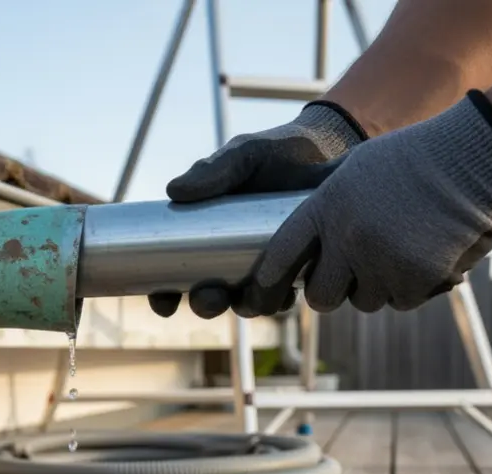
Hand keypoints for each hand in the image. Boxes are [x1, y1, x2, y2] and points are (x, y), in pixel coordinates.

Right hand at [150, 102, 366, 317]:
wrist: (328, 150)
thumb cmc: (277, 152)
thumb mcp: (243, 156)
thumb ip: (213, 169)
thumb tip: (173, 191)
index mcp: (206, 233)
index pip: (174, 273)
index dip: (163, 294)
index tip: (162, 302)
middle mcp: (231, 256)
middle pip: (209, 296)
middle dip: (206, 304)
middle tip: (208, 297)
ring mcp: (264, 266)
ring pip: (245, 302)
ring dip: (242, 307)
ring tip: (247, 297)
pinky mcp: (296, 268)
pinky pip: (284, 295)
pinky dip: (281, 298)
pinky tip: (285, 292)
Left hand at [219, 91, 491, 318]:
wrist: (479, 155)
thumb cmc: (418, 157)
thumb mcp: (358, 168)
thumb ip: (327, 203)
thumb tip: (304, 238)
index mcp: (325, 207)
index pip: (280, 257)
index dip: (269, 281)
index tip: (266, 293)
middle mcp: (346, 238)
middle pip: (320, 296)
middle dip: (331, 291)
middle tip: (349, 277)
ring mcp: (380, 261)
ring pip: (364, 300)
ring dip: (378, 285)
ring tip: (400, 249)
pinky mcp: (414, 279)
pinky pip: (401, 301)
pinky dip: (412, 286)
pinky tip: (427, 253)